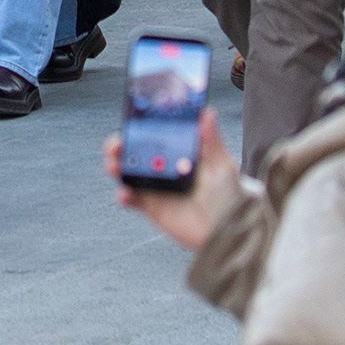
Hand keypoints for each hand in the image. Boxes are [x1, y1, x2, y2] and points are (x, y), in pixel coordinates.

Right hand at [112, 106, 241, 251]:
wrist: (228, 231)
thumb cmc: (230, 195)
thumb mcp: (223, 165)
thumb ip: (212, 141)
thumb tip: (208, 113)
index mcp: (180, 151)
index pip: (156, 133)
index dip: (141, 126)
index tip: (132, 121)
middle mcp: (165, 166)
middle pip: (136, 151)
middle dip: (120, 145)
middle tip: (117, 144)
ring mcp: (157, 186)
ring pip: (129, 172)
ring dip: (116, 166)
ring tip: (114, 166)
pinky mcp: (152, 207)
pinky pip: (132, 199)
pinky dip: (124, 195)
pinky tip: (125, 193)